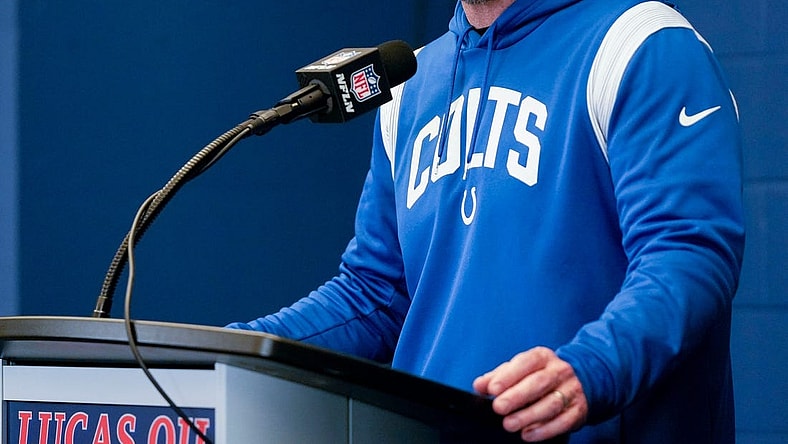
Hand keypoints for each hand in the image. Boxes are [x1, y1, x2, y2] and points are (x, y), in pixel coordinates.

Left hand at [472, 347, 587, 441]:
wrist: (579, 381)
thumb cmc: (540, 375)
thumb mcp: (519, 370)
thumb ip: (498, 376)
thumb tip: (479, 385)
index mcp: (542, 357)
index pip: (526, 362)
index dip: (508, 376)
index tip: (492, 389)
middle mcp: (559, 371)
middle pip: (539, 383)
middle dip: (517, 396)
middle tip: (499, 408)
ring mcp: (571, 390)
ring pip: (551, 403)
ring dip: (529, 416)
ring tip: (510, 424)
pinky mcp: (578, 409)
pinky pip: (563, 421)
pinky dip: (545, 430)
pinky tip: (528, 434)